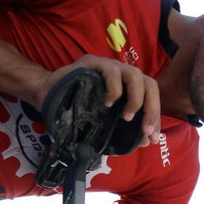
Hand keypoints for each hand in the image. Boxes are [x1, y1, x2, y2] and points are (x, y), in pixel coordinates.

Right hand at [37, 55, 161, 144]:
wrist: (48, 96)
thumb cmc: (79, 109)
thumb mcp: (106, 124)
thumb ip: (126, 130)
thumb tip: (146, 141)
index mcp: (129, 87)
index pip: (151, 97)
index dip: (155, 117)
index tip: (152, 137)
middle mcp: (122, 75)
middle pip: (149, 83)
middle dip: (152, 109)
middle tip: (144, 130)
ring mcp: (108, 66)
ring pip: (135, 74)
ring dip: (136, 99)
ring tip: (126, 117)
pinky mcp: (93, 62)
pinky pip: (111, 70)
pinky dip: (114, 89)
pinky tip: (107, 104)